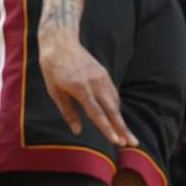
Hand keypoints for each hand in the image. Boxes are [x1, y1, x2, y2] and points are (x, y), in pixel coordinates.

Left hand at [38, 31, 137, 147]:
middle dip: (122, 128)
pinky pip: (112, 93)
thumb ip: (68, 111)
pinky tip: (116, 116)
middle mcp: (95, 83)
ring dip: (121, 119)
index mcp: (80, 89)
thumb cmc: (53, 69)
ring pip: (114, 102)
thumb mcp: (54, 91)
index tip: (116, 141)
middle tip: (132, 143)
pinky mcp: (104, 73)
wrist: (61, 42)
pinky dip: (115, 107)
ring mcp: (101, 77)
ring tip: (126, 135)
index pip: (97, 114)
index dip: (107, 129)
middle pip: (112, 111)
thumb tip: (77, 130)